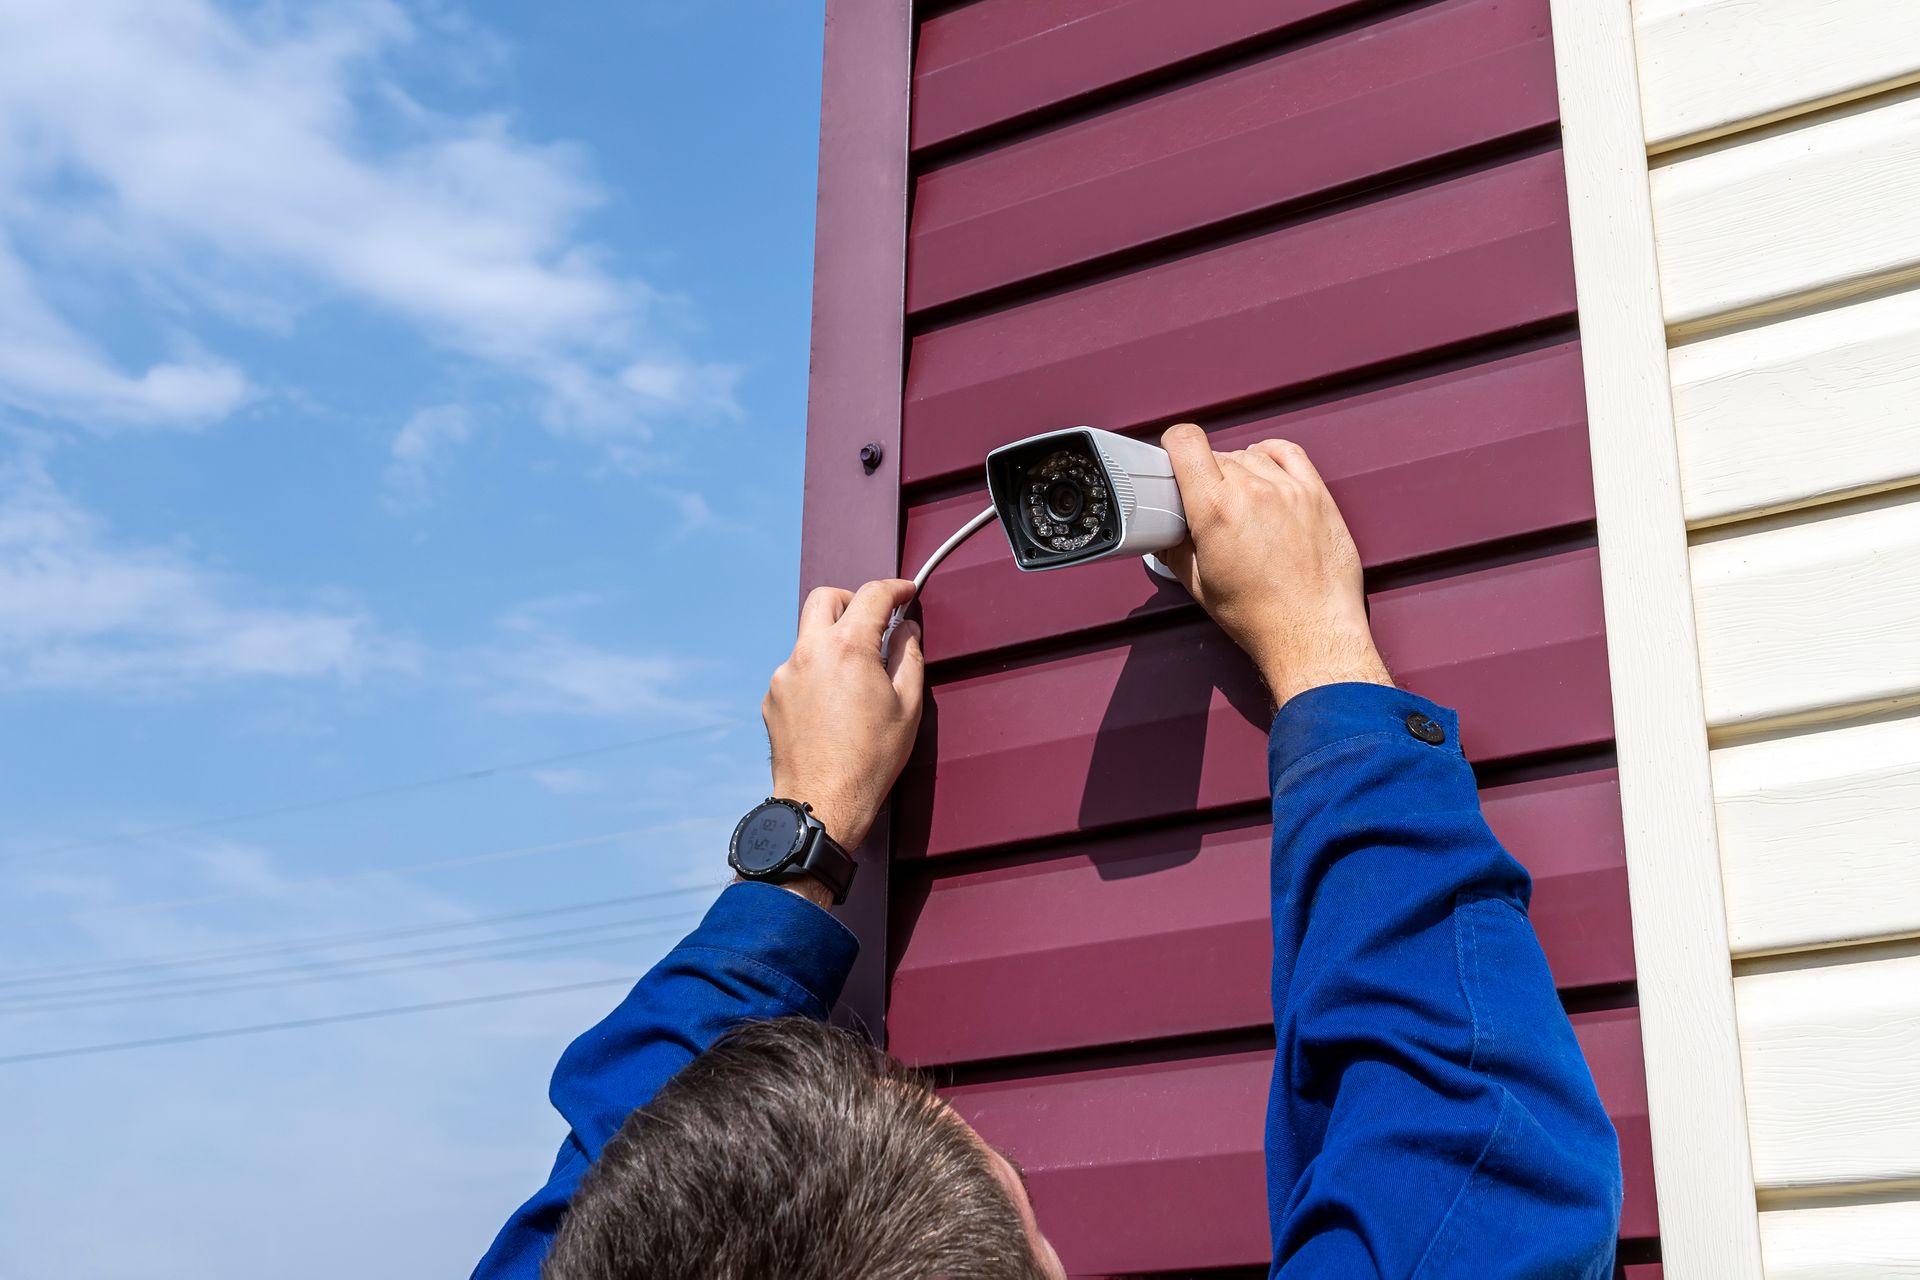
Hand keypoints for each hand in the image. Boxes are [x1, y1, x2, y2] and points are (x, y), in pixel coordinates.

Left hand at [762, 578, 924, 853]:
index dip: (895, 588)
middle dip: (852, 600)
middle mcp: (809, 652)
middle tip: (874, 621)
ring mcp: (784, 674)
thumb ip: (909, 657)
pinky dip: (816, 672)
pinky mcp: (772, 697)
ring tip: (855, 676)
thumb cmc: (871, 759)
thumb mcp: (907, 706)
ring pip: (808, 636)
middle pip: (826, 598)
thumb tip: (907, 629)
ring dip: (832, 641)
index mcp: (847, 647)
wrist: (822, 803)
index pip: (872, 595)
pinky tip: (832, 705)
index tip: (906, 593)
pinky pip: (796, 669)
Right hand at [1159, 423, 1392, 705]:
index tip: (1174, 459)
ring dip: (1239, 472)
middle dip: (1207, 476)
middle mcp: (1252, 490)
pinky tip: (1265, 473)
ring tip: (1240, 503)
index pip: (1186, 442)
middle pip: (1217, 455)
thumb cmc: (1260, 617)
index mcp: (1215, 509)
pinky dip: (1271, 456)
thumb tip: (1164, 534)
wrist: (1311, 632)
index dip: (1174, 446)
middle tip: (1209, 506)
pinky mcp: (1317, 494)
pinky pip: (1288, 453)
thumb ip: (1175, 549)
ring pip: (1250, 455)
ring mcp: (1289, 489)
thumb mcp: (1198, 584)